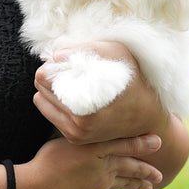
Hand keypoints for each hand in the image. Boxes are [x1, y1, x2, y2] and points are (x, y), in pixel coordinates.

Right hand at [14, 134, 161, 188]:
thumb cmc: (51, 159)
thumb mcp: (72, 140)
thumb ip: (89, 135)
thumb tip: (103, 130)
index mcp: (99, 151)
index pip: (126, 145)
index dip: (142, 143)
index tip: (159, 142)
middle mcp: (102, 169)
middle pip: (129, 168)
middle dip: (145, 171)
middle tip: (159, 176)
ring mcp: (95, 185)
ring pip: (121, 184)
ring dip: (135, 185)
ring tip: (148, 188)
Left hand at [33, 41, 168, 144]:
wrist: (147, 115)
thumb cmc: (134, 79)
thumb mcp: (118, 54)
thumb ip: (87, 50)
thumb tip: (56, 55)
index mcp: (85, 104)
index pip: (44, 77)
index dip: (55, 64)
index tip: (70, 60)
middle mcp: (77, 123)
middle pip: (41, 87)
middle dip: (52, 75)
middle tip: (72, 69)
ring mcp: (75, 133)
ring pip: (42, 100)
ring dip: (53, 88)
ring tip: (74, 81)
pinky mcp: (74, 138)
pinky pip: (50, 113)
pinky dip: (56, 101)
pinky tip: (75, 94)